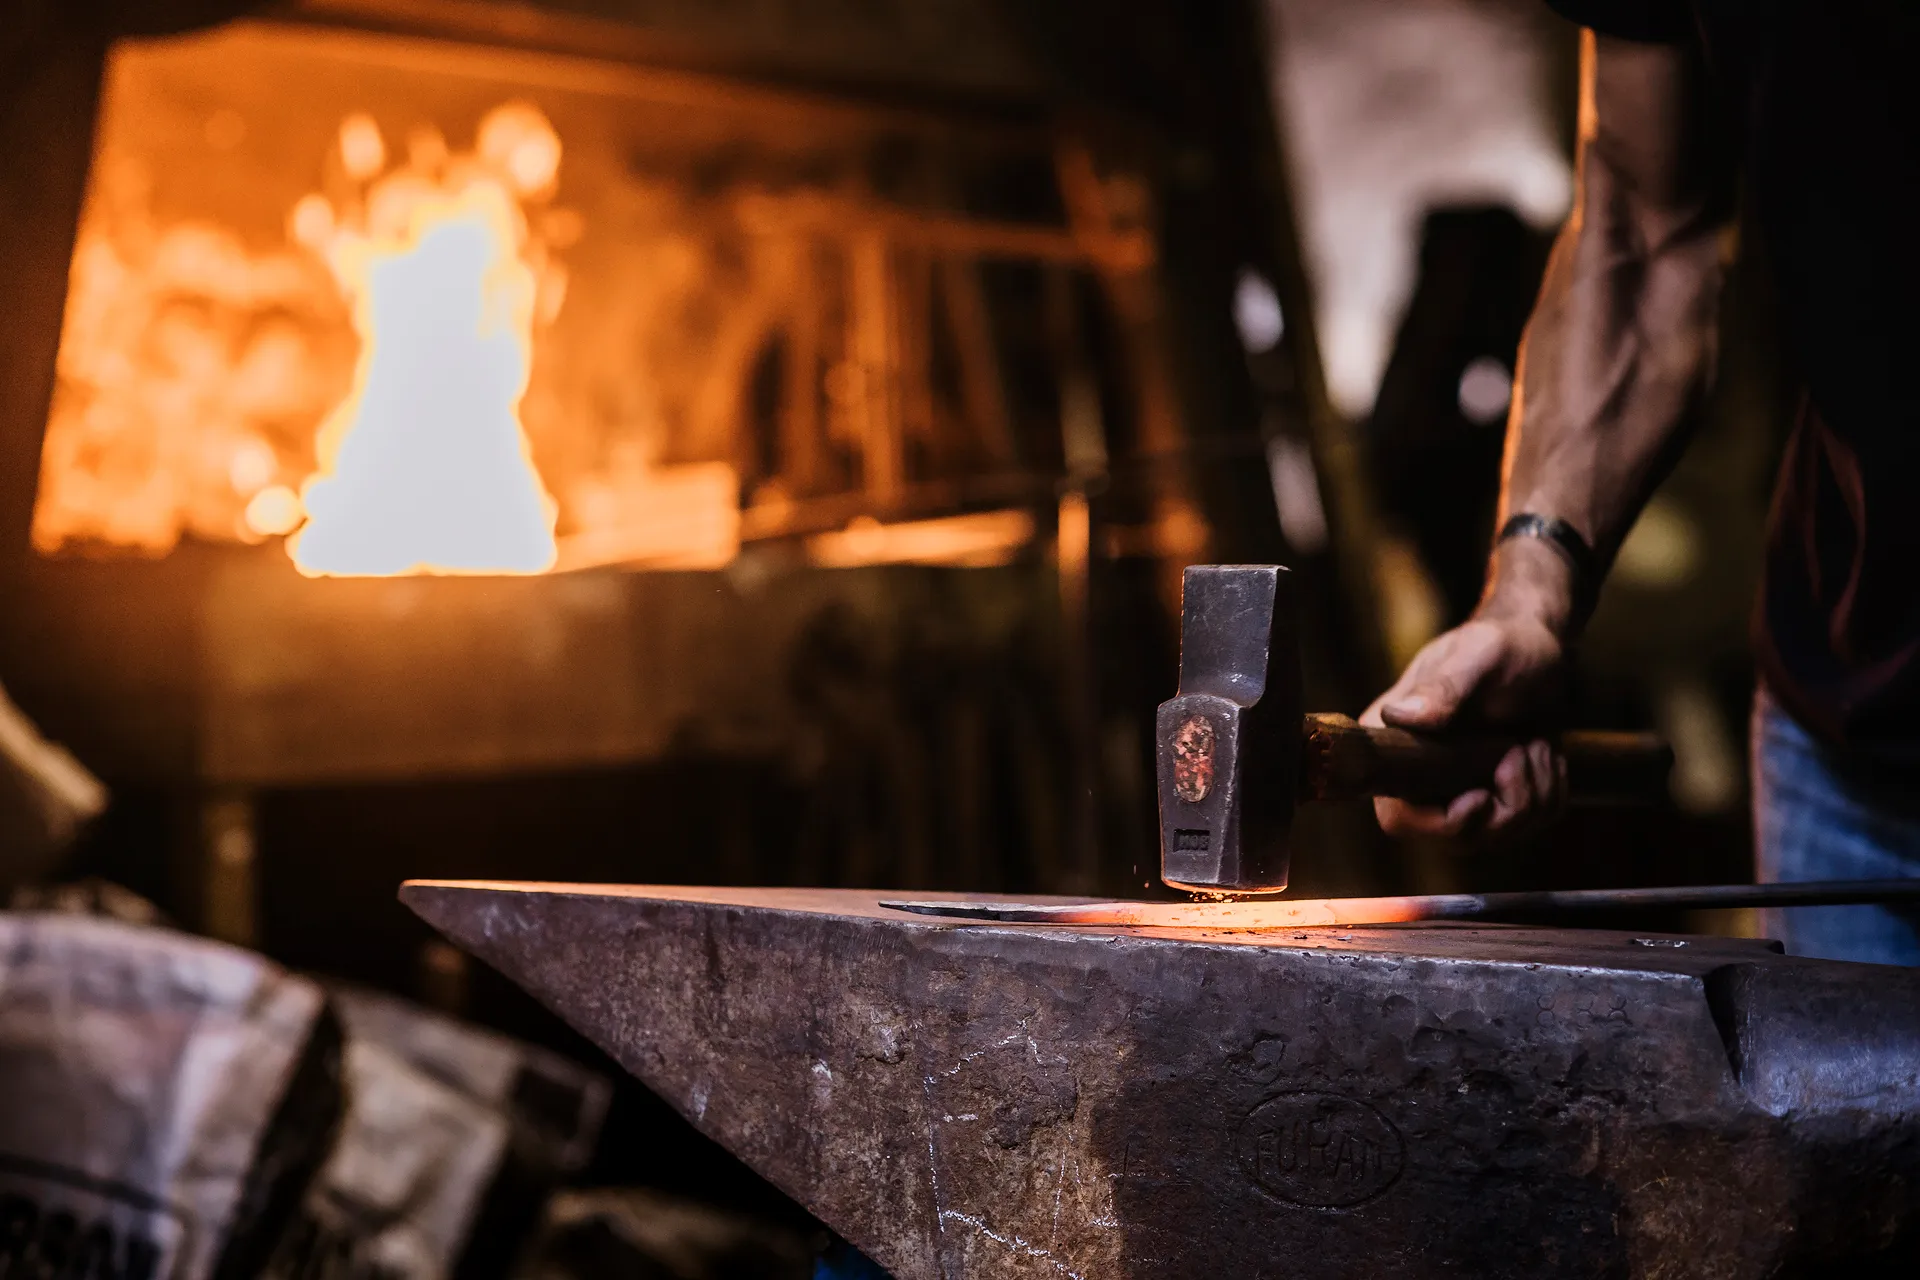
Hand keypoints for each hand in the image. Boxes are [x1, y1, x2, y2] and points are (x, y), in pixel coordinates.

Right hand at [1362, 540, 1577, 839]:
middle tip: (1523, 753)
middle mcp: (1420, 776)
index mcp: (1395, 745)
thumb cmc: (1504, 642)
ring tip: (1536, 744)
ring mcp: (1458, 789)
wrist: (1539, 646)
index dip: (1440, 825)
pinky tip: (1545, 755)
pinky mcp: (1496, 794)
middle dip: (1504, 809)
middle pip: (1456, 838)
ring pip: (1497, 834)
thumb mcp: (1478, 656)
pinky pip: (1527, 826)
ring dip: (1534, 794)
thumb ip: (1444, 687)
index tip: (1481, 797)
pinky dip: (1549, 795)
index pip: (1398, 818)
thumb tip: (1399, 717)